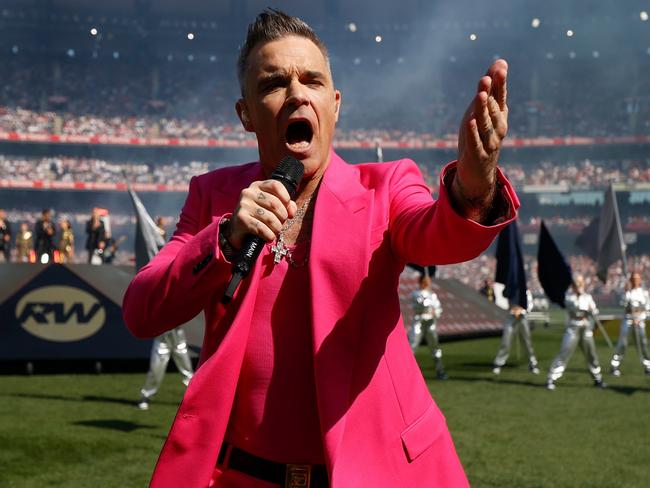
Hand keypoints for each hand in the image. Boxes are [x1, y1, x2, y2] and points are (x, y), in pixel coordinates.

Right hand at [226, 180, 297, 248]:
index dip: (285, 197)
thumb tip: (291, 212)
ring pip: (270, 218)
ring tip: (275, 231)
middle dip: (282, 217)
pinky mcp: (241, 219)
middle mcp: (249, 193)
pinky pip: (262, 228)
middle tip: (281, 223)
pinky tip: (269, 237)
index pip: (275, 185)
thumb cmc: (258, 216)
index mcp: (257, 186)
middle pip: (275, 203)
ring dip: (277, 228)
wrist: (237, 230)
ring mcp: (244, 205)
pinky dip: (269, 235)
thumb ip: (286, 206)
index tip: (287, 210)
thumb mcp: (271, 207)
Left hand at [454, 59, 508, 218]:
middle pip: (493, 109)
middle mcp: (498, 128)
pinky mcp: (478, 155)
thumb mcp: (483, 111)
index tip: (499, 68)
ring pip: (485, 124)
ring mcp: (489, 142)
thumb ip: (491, 87)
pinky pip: (476, 142)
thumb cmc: (480, 136)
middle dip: (489, 94)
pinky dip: (474, 133)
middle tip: (485, 78)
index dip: (500, 83)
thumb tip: (500, 61)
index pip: (500, 97)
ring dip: (482, 109)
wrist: (478, 171)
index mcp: (499, 116)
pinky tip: (471, 122)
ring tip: (480, 94)